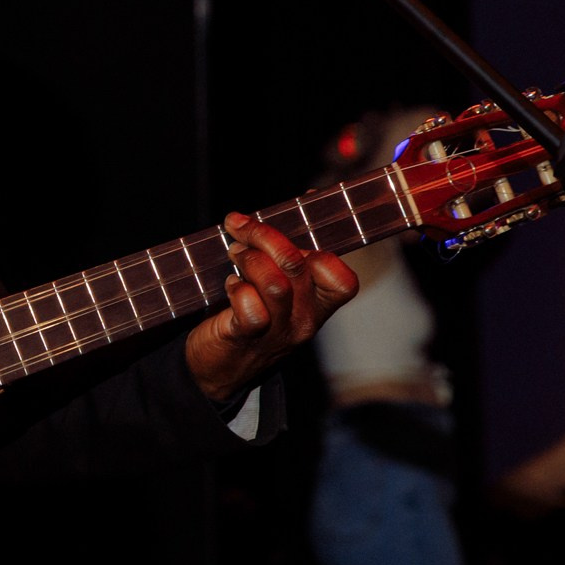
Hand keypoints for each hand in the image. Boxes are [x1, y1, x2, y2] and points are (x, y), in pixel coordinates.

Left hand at [183, 213, 358, 399]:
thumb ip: (294, 249)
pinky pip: (249, 309)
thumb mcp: (281, 285)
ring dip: (248, 259)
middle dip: (265, 236)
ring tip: (234, 254)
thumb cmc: (252, 315)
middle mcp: (304, 319)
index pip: (343, 280)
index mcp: (318, 304)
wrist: (221, 367)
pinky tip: (230, 286)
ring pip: (275, 284)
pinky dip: (236, 289)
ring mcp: (278, 331)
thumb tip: (310, 197)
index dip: (318, 247)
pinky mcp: (247, 338)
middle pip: (299, 265)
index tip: (284, 224)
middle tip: (240, 228)